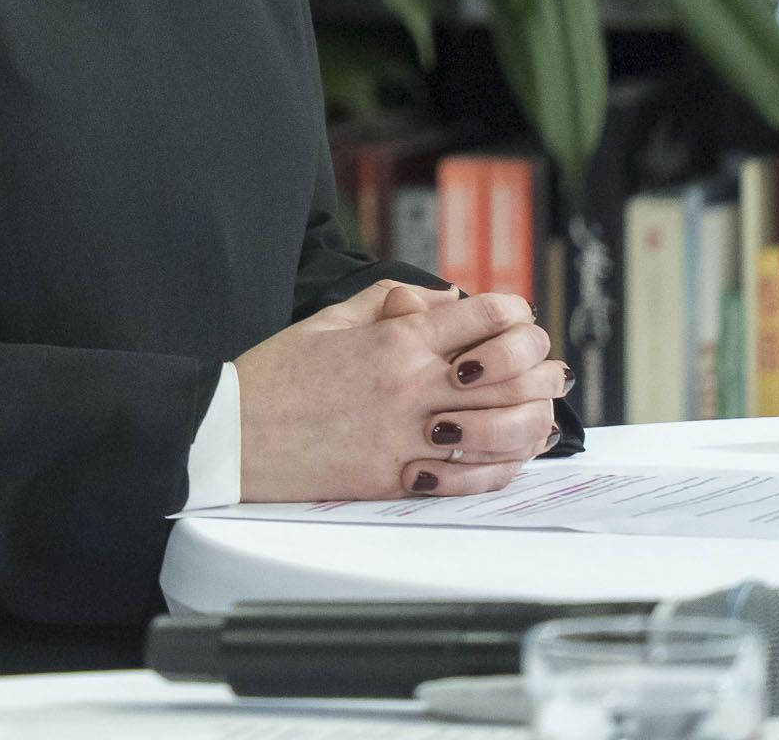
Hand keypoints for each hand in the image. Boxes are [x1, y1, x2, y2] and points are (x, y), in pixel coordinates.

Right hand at [234, 280, 565, 502]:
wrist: (232, 433)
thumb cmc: (275, 376)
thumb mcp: (327, 320)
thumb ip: (387, 302)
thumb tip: (442, 300)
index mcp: (393, 340)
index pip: (486, 316)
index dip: (517, 315)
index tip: (517, 322)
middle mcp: (410, 386)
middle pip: (511, 373)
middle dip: (541, 368)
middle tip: (547, 370)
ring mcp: (407, 435)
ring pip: (504, 428)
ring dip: (533, 420)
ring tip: (537, 414)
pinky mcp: (397, 477)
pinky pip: (472, 477)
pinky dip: (503, 467)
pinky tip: (508, 457)